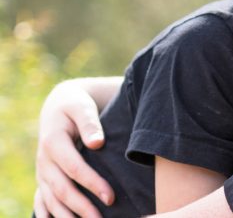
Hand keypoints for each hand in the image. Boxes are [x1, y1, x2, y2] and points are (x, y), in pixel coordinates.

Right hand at [34, 79, 115, 217]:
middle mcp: (44, 160)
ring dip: (68, 217)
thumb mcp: (82, 107)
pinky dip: (49, 216)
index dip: (92, 183)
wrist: (58, 106)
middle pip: (62, 189)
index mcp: (53, 142)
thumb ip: (89, 123)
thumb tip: (97, 143)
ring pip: (52, 201)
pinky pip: (42, 202)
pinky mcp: (43, 179)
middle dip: (82, 207)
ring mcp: (42, 172)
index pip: (73, 168)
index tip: (110, 196)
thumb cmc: (75, 106)